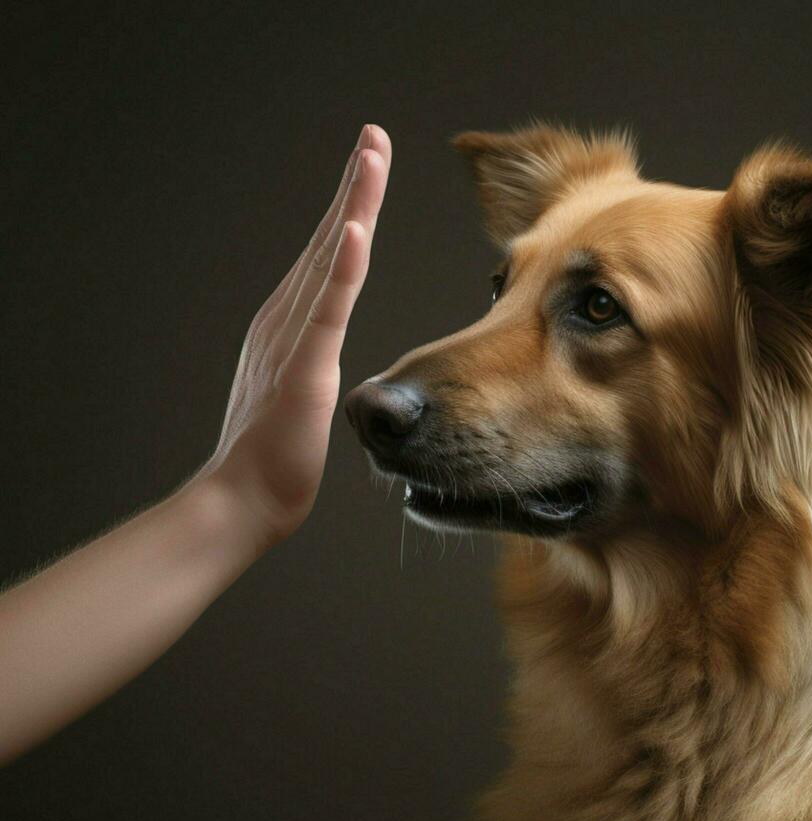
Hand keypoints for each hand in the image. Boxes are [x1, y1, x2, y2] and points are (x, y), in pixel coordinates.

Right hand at [200, 124, 390, 544]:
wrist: (243, 498)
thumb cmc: (274, 454)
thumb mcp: (301, 391)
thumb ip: (312, 359)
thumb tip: (324, 349)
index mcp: (290, 323)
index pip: (329, 256)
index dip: (351, 207)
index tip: (370, 164)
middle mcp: (286, 317)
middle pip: (329, 241)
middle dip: (354, 186)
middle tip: (374, 136)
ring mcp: (293, 339)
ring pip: (330, 261)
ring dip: (353, 205)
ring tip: (371, 157)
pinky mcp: (303, 367)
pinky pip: (328, 310)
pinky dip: (344, 268)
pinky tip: (358, 229)